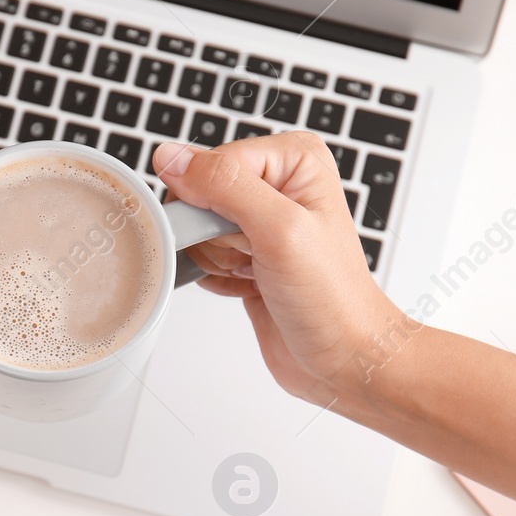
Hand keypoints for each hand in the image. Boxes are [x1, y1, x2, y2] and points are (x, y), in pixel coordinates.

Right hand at [153, 134, 408, 406]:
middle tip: (253, 255)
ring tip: (256, 272)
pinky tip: (250, 284)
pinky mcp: (246, 252)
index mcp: (293, 160)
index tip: (239, 235)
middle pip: (201, 194)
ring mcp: (260, 220)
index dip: (213, 202)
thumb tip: (173, 158)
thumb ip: (224, 186)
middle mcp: (278, 183)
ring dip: (219, 259)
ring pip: (197, 227)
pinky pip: (202, 254)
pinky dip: (217, 276)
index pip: (213, 161)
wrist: (342, 357)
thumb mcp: (280, 229)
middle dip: (216, 234)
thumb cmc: (333, 297)